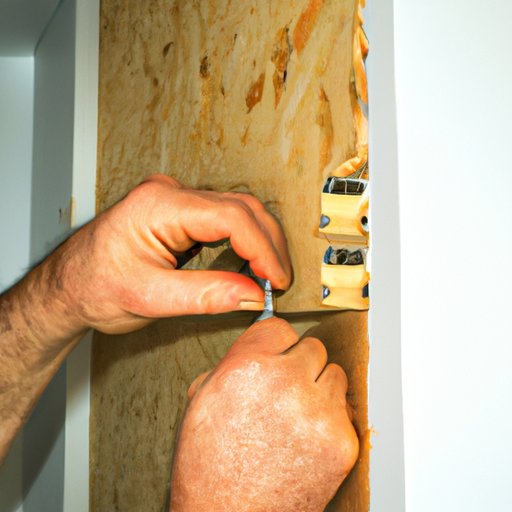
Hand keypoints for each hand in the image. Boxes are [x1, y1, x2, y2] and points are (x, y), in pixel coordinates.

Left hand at [52, 174, 291, 333]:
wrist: (68, 286)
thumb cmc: (94, 287)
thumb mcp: (150, 298)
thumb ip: (205, 295)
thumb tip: (251, 295)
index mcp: (158, 205)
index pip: (230, 216)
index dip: (261, 248)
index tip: (275, 279)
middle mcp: (169, 194)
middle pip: (240, 207)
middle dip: (268, 243)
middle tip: (278, 280)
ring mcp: (174, 200)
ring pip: (237, 209)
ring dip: (259, 240)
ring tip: (269, 273)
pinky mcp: (179, 212)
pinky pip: (224, 218)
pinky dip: (244, 240)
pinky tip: (251, 261)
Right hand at [170, 318, 358, 511]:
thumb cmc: (210, 464)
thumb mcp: (203, 399)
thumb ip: (235, 362)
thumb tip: (262, 344)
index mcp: (246, 366)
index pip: (279, 327)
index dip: (276, 345)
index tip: (277, 354)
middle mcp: (284, 382)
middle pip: (312, 347)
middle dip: (299, 366)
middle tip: (285, 390)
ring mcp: (316, 412)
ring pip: (334, 374)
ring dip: (319, 389)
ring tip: (296, 414)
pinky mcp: (340, 441)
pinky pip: (345, 410)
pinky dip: (330, 420)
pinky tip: (307, 438)